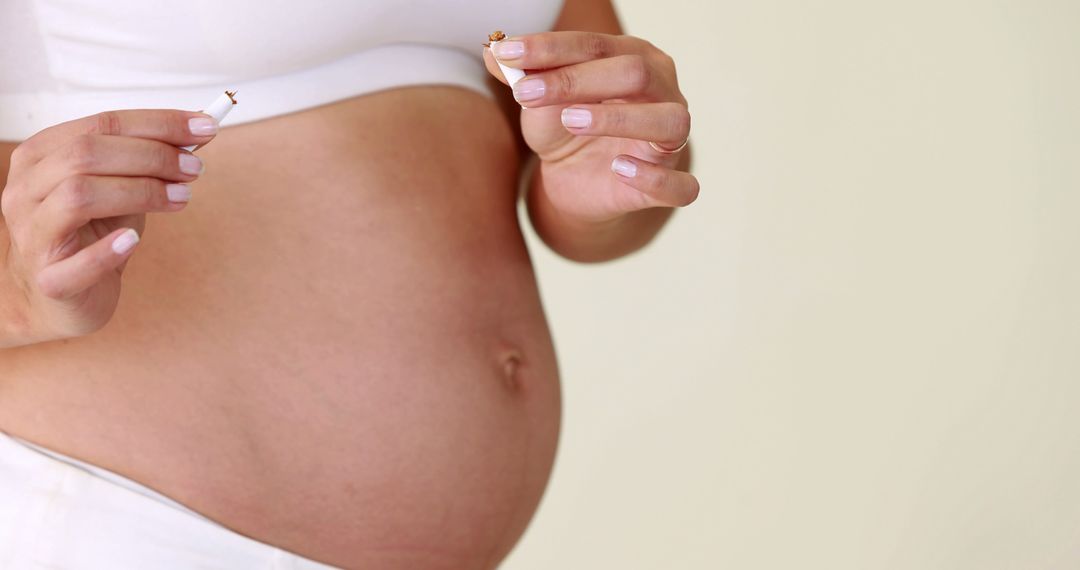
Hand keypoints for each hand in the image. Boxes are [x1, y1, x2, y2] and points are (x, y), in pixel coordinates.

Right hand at [0, 110, 216, 341]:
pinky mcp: (49, 279)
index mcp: (41, 156)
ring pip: (78, 195)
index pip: (101, 124)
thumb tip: (195, 132)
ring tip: (182, 198)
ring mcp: (31, 235)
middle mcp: (26, 190)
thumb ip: (146, 161)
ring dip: (140, 192)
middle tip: (195, 168)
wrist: (62, 294)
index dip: (158, 123)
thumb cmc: (91, 234)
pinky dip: (107, 250)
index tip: (204, 126)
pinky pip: (75, 264)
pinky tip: (133, 241)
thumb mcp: (120, 188)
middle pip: (87, 154)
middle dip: (152, 155)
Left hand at [484, 31, 697, 222]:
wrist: (577, 183)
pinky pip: (681, 185)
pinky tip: (620, 169)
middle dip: (577, 80)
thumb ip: (521, 74)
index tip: (506, 55)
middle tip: (526, 94)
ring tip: (571, 121)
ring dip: (619, 119)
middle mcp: (663, 92)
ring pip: (670, 121)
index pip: (595, 45)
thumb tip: (491, 50)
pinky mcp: (670, 181)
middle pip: (635, 72)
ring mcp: (672, 139)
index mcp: (635, 58)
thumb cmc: (567, 128)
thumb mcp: (539, 100)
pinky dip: (654, 178)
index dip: (550, 49)